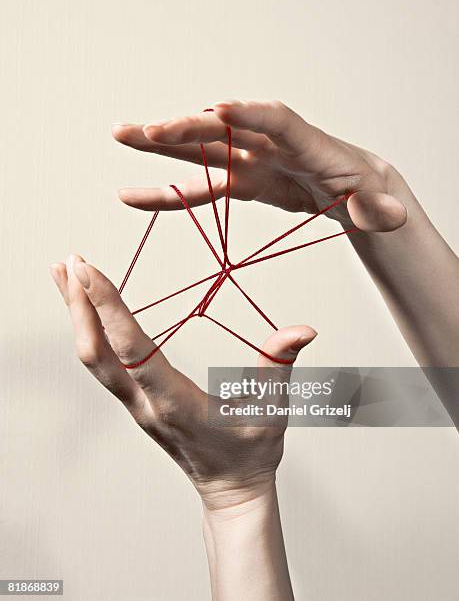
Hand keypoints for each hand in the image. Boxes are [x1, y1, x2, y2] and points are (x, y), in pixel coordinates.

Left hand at [50, 255, 316, 508]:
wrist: (230, 490)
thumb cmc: (249, 453)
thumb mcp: (271, 409)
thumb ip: (280, 366)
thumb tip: (303, 330)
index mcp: (176, 403)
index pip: (133, 350)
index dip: (109, 309)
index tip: (89, 272)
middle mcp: (146, 404)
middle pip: (97, 353)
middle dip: (80, 306)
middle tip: (71, 262)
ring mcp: (136, 405)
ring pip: (92, 358)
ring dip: (76, 315)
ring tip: (64, 274)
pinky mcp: (136, 402)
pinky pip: (102, 364)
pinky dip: (88, 331)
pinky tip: (85, 311)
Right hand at [113, 99, 407, 231]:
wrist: (349, 188)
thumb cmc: (363, 188)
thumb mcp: (377, 201)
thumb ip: (379, 208)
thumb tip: (391, 216)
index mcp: (305, 142)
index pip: (276, 120)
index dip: (247, 114)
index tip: (217, 108)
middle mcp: (269, 144)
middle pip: (225, 129)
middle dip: (189, 128)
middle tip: (150, 129)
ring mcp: (250, 160)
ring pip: (201, 150)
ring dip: (161, 145)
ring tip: (123, 135)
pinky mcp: (241, 180)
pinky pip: (199, 186)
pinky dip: (168, 192)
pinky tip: (135, 195)